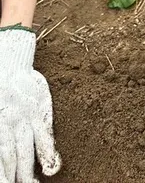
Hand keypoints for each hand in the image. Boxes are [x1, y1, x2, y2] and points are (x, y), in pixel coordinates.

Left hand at [0, 29, 60, 181]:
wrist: (9, 62)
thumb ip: (0, 132)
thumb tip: (4, 154)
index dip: (1, 173)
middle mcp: (8, 123)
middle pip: (10, 159)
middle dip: (13, 177)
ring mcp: (25, 117)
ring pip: (26, 151)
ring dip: (28, 173)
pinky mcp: (40, 110)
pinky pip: (45, 134)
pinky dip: (49, 152)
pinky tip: (51, 168)